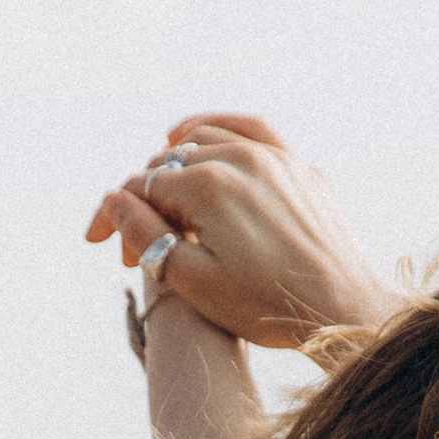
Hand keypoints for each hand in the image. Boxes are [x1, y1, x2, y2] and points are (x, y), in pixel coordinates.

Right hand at [85, 111, 401, 347]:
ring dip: (173, 168)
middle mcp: (239, 158)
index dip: (114, 216)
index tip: (97, 244)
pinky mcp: (296, 166)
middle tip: (132, 248)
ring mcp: (272, 157)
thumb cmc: (265, 306)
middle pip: (170, 167)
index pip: (142, 188)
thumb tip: (115, 199)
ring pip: (204, 142)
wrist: (342, 310)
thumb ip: (146, 236)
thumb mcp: (192, 282)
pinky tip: (194, 136)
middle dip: (144, 202)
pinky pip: (249, 129)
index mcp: (207, 186)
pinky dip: (217, 128)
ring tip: (159, 203)